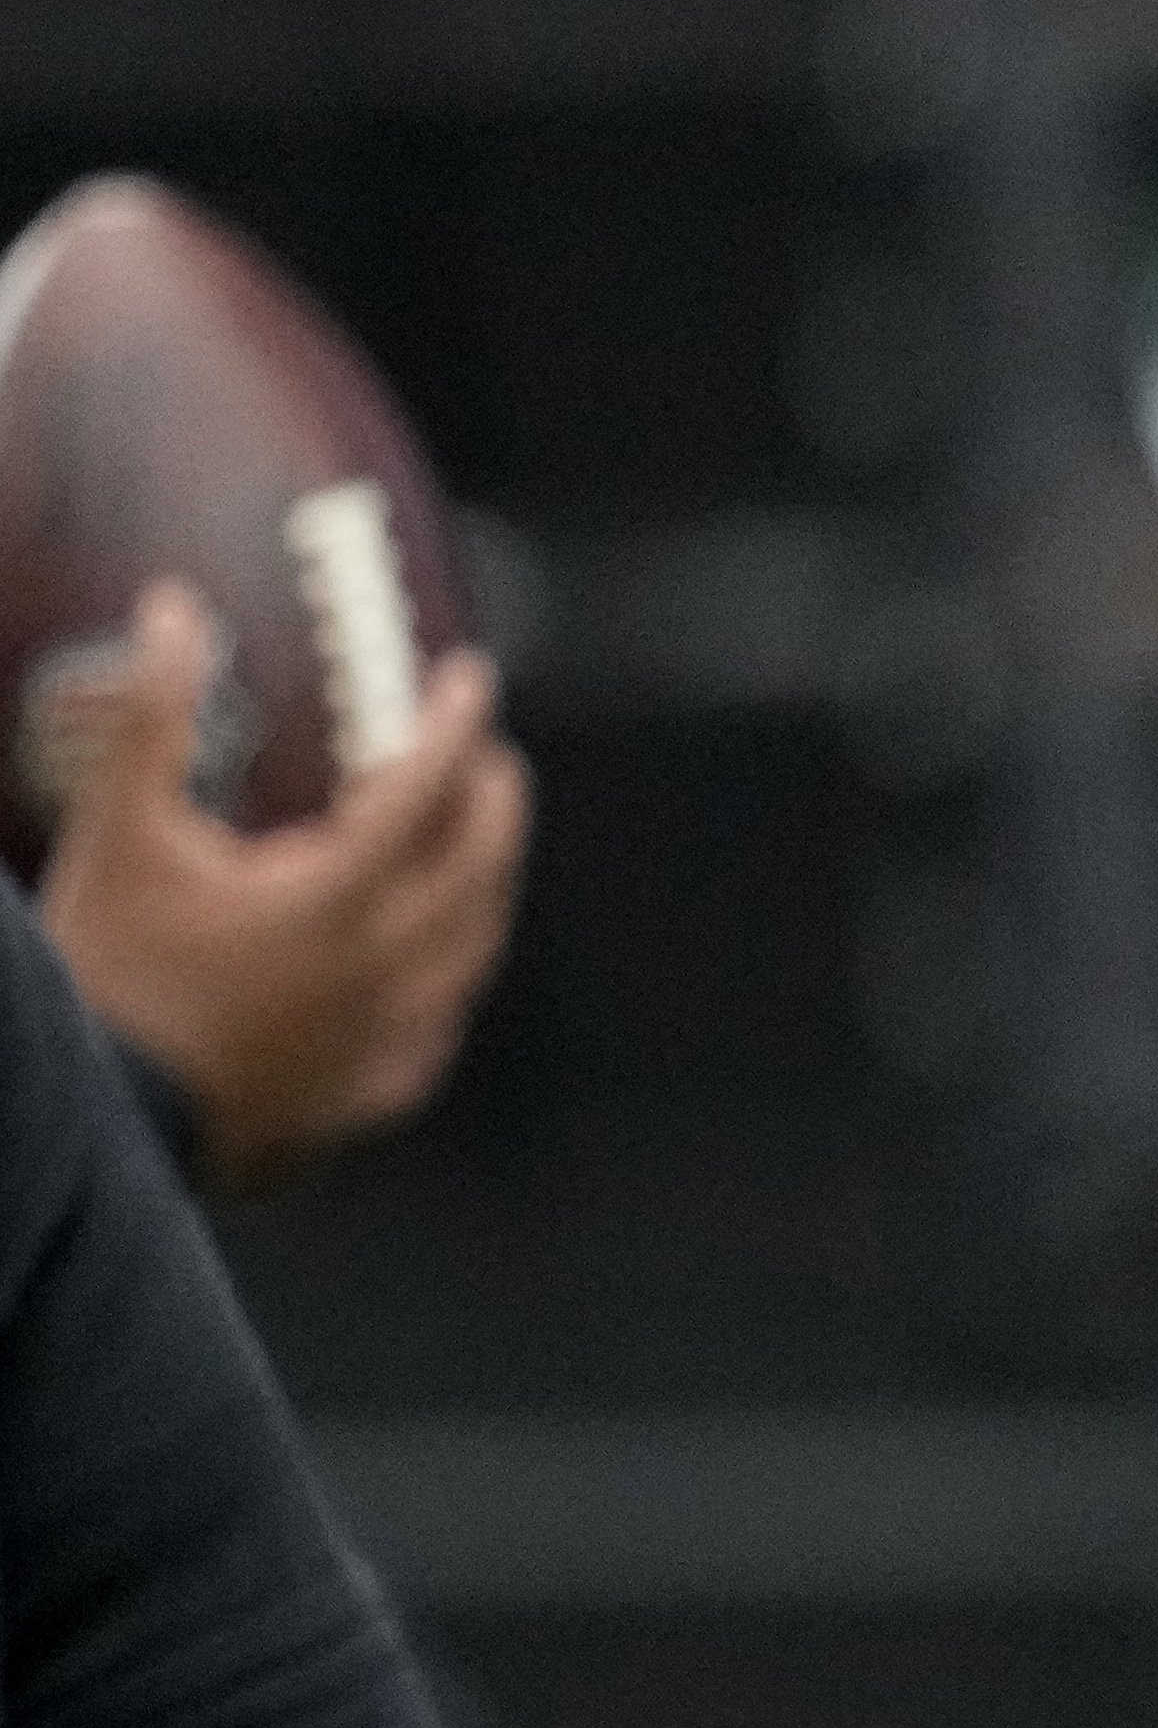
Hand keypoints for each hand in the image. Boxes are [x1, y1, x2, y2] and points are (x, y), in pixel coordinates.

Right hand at [35, 579, 530, 1186]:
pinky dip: (452, 977)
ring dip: (486, 884)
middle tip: (487, 757)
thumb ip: (156, 715)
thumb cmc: (105, 974)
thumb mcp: (121, 828)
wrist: (95, 1110)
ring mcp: (384, 1035)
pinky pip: (443, 1026)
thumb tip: (176, 616)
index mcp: (333, 898)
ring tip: (474, 845)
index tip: (468, 682)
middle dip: (492, 800)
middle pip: (477, 866)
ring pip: (476, 947)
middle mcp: (381, 967)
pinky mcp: (368, 1091)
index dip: (453, 724)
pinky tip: (439, 964)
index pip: (425, 789)